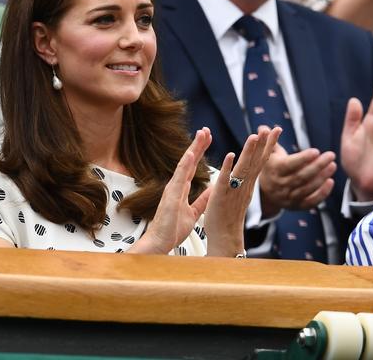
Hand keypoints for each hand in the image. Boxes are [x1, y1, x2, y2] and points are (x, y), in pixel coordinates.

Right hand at [134, 127, 214, 254]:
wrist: (160, 243)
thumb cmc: (172, 229)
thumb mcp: (193, 212)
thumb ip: (202, 200)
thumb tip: (213, 190)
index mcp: (181, 188)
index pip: (192, 165)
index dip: (199, 151)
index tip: (208, 137)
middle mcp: (176, 185)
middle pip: (188, 160)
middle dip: (197, 144)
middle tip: (206, 129)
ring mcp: (172, 189)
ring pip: (184, 165)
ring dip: (192, 149)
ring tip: (201, 135)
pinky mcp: (170, 196)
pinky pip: (178, 178)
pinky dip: (184, 165)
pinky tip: (190, 154)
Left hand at [203, 126, 280, 256]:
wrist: (224, 238)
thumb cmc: (228, 216)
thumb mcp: (239, 194)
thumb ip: (243, 180)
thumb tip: (244, 167)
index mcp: (248, 184)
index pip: (261, 161)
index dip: (268, 145)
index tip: (276, 130)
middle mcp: (245, 185)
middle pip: (257, 161)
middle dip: (265, 144)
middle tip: (273, 129)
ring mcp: (235, 190)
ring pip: (244, 167)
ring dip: (249, 151)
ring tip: (255, 135)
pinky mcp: (222, 196)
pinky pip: (226, 180)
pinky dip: (229, 167)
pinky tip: (231, 155)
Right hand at [259, 139, 335, 216]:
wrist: (265, 192)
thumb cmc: (270, 167)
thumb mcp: (267, 153)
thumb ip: (268, 141)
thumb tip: (264, 128)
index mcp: (274, 170)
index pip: (290, 165)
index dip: (303, 159)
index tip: (316, 151)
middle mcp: (281, 186)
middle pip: (301, 177)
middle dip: (318, 166)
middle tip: (331, 155)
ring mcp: (289, 197)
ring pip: (307, 189)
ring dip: (322, 177)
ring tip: (333, 165)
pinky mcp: (297, 206)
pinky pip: (311, 202)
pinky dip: (322, 193)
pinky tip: (331, 182)